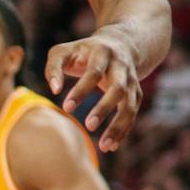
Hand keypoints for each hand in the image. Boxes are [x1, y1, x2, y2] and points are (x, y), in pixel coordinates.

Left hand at [48, 30, 143, 151]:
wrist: (122, 43)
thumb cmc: (83, 51)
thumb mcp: (63, 51)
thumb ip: (53, 68)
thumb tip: (53, 90)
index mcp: (103, 53)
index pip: (94, 73)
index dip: (81, 90)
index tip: (66, 108)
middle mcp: (122, 67)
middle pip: (118, 89)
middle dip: (105, 108)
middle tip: (88, 126)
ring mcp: (132, 80)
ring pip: (130, 104)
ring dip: (119, 125)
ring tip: (105, 146)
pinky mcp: (136, 93)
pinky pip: (133, 113)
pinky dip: (124, 130)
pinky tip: (112, 146)